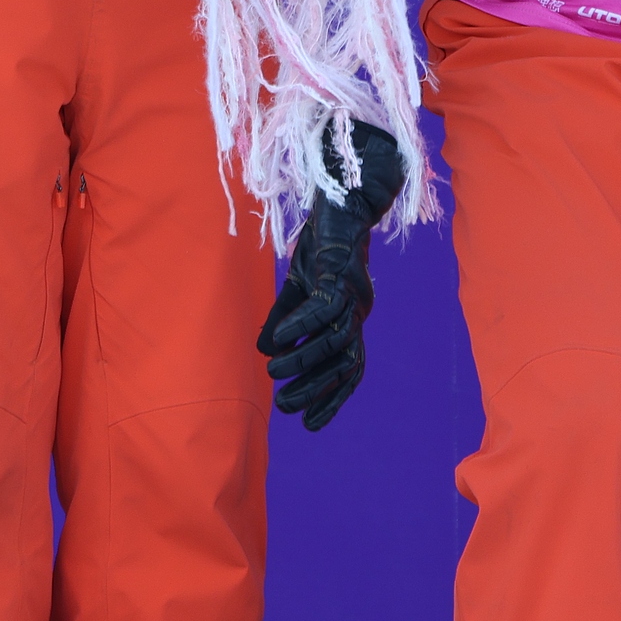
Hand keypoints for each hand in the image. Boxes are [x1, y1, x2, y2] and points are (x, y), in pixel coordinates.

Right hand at [259, 122, 406, 430]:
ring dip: (305, 360)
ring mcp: (352, 289)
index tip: (310, 426)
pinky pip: (323, 306)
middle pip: (347, 362)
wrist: (339, 193)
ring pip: (336, 338)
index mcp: (352, 316)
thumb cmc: (321, 241)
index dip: (334, 399)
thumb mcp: (299, 284)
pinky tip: (275, 340)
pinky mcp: (337, 269)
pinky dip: (299, 325)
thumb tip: (262, 350)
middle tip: (284, 407)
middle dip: (317, 389)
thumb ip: (284, 317)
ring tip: (273, 374)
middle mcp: (358, 308)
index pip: (350, 369)